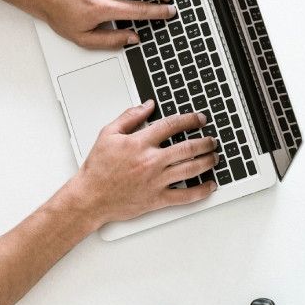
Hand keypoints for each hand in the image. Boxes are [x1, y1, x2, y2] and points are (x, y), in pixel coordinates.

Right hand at [68, 101, 217, 227]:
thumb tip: (148, 105)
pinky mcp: (157, 199)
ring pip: (191, 169)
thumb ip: (129, 117)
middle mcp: (151, 161)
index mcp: (139, 143)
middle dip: (205, 142)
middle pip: (188, 148)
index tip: (199, 119)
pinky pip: (185, 195)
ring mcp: (156, 181)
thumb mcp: (108, 135)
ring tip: (215, 157)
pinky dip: (201, 191)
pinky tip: (210, 185)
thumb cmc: (97, 168)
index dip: (190, 120)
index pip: (172, 126)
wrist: (89, 198)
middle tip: (212, 140)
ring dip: (207, 161)